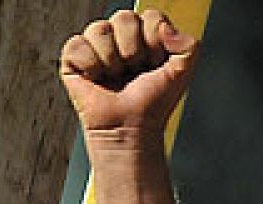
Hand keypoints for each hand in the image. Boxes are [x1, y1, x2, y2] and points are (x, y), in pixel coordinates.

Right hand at [59, 8, 197, 139]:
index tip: (156, 62)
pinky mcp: (74, 57)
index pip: (150, 16)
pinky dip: (91, 65)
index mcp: (146, 37)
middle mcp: (120, 38)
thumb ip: (188, 45)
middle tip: (135, 71)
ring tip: (117, 76)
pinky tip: (98, 78)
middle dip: (134, 50)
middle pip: (124, 17)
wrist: (131, 127)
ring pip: (100, 28)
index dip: (154, 39)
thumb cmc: (153, 104)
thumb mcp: (182, 73)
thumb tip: (166, 28)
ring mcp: (96, 46)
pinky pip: (78, 44)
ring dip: (112, 59)